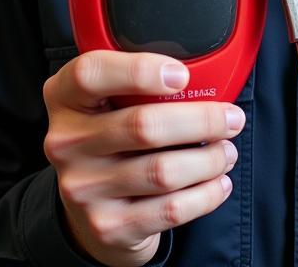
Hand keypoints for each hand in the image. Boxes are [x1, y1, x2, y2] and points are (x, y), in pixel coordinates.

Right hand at [43, 50, 243, 266]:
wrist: (91, 212)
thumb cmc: (115, 139)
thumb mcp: (110, 101)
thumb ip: (140, 81)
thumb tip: (209, 72)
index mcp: (65, 98)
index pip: (90, 72)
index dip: (138, 70)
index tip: (181, 74)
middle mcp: (66, 143)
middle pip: (142, 125)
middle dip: (201, 120)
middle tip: (231, 118)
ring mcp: (84, 188)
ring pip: (162, 170)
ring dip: (209, 160)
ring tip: (227, 152)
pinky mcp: (107, 226)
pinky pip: (169, 209)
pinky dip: (205, 194)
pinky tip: (218, 183)